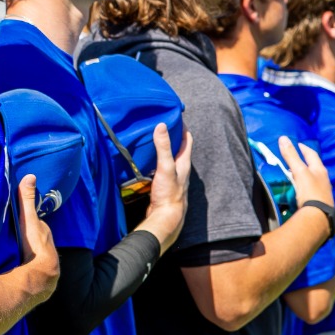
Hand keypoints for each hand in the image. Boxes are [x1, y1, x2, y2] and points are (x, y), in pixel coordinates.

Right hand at [12, 175, 60, 300]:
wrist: (39, 277)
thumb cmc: (34, 246)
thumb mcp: (28, 221)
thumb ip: (26, 201)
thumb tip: (30, 176)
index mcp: (44, 234)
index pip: (35, 224)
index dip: (27, 221)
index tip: (17, 220)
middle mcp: (48, 248)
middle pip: (35, 239)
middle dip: (26, 236)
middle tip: (12, 236)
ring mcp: (46, 264)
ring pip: (34, 255)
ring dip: (26, 254)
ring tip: (13, 254)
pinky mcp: (42, 279)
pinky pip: (33, 269)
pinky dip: (27, 268)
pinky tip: (19, 270)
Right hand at [136, 124, 192, 251]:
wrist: (165, 218)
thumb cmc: (169, 193)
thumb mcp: (166, 167)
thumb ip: (163, 147)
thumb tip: (162, 125)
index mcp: (184, 163)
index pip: (187, 140)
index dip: (183, 128)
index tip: (175, 116)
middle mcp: (181, 170)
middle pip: (178, 149)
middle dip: (172, 137)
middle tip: (161, 125)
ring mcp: (173, 178)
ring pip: (169, 159)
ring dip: (163, 150)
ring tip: (152, 140)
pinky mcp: (163, 186)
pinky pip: (160, 169)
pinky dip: (155, 162)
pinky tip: (146, 162)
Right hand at [276, 137, 333, 214]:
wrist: (318, 216)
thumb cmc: (310, 191)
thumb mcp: (299, 171)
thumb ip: (291, 156)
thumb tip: (283, 138)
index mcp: (320, 169)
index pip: (311, 154)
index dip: (303, 148)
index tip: (298, 144)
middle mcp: (324, 179)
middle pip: (314, 167)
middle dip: (305, 162)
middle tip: (296, 159)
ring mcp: (323, 191)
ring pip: (313, 178)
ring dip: (305, 175)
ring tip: (296, 174)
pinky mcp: (320, 201)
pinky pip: (312, 190)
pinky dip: (306, 187)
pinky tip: (301, 190)